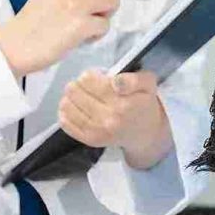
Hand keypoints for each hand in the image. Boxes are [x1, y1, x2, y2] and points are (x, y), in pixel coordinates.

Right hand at [0, 0, 121, 77]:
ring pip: (114, 2)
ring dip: (105, 15)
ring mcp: (76, 3)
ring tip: (87, 23)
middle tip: (98, 10)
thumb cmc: (33, 21)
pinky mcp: (80, 24)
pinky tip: (81, 36)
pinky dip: (97, 34)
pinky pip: (106, 25)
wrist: (16, 44)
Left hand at [58, 70, 172, 169]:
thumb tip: (115, 82)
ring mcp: (98, 131)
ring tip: (78, 94)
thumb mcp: (148, 84)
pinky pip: (66, 123)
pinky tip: (72, 106)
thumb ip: (135, 79)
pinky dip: (65, 112)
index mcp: (123, 103)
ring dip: (70, 96)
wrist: (145, 133)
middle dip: (78, 83)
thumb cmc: (143, 103)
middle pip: (75, 91)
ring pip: (67, 106)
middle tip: (85, 84)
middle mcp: (110, 119)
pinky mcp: (90, 140)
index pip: (90, 80)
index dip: (89, 74)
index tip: (96, 75)